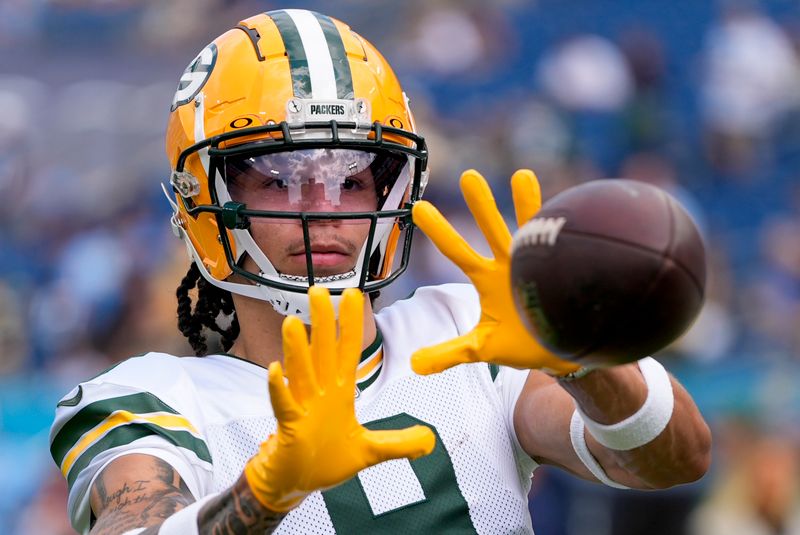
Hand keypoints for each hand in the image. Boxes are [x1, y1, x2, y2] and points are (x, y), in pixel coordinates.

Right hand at [244, 287, 435, 511]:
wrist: (298, 483)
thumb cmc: (327, 460)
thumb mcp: (371, 451)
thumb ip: (399, 443)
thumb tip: (430, 441)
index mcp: (339, 392)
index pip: (347, 351)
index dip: (350, 324)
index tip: (353, 294)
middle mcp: (320, 393)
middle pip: (323, 351)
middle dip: (323, 322)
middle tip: (318, 290)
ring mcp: (304, 407)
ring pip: (301, 372)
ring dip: (297, 348)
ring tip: (293, 322)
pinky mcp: (290, 427)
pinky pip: (284, 404)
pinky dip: (279, 388)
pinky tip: (275, 370)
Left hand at [411, 169, 580, 375]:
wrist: (563, 354)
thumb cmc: (522, 345)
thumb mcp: (482, 349)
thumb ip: (449, 353)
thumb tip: (412, 365)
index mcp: (487, 278)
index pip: (458, 250)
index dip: (440, 231)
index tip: (418, 208)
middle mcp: (509, 264)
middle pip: (492, 230)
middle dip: (482, 205)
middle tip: (469, 175)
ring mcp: (537, 265)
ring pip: (530, 230)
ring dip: (527, 203)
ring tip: (522, 175)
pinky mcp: (563, 271)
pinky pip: (564, 247)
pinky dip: (565, 230)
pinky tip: (568, 210)